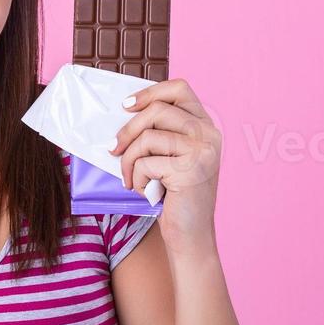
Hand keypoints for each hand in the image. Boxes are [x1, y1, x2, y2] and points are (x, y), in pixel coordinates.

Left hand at [108, 77, 221, 255]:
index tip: (126, 106)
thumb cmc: (174, 197)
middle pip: (157, 110)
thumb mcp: (170, 158)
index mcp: (206, 126)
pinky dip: (138, 178)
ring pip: (148, 137)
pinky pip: (146, 162)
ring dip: (129, 160)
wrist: (190, 236)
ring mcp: (203, 151)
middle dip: (128, 130)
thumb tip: (124, 111)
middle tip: (114, 150)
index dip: (149, 92)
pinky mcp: (192, 170)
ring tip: (131, 179)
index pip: (179, 89)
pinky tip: (147, 191)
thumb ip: (159, 133)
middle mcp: (209, 134)